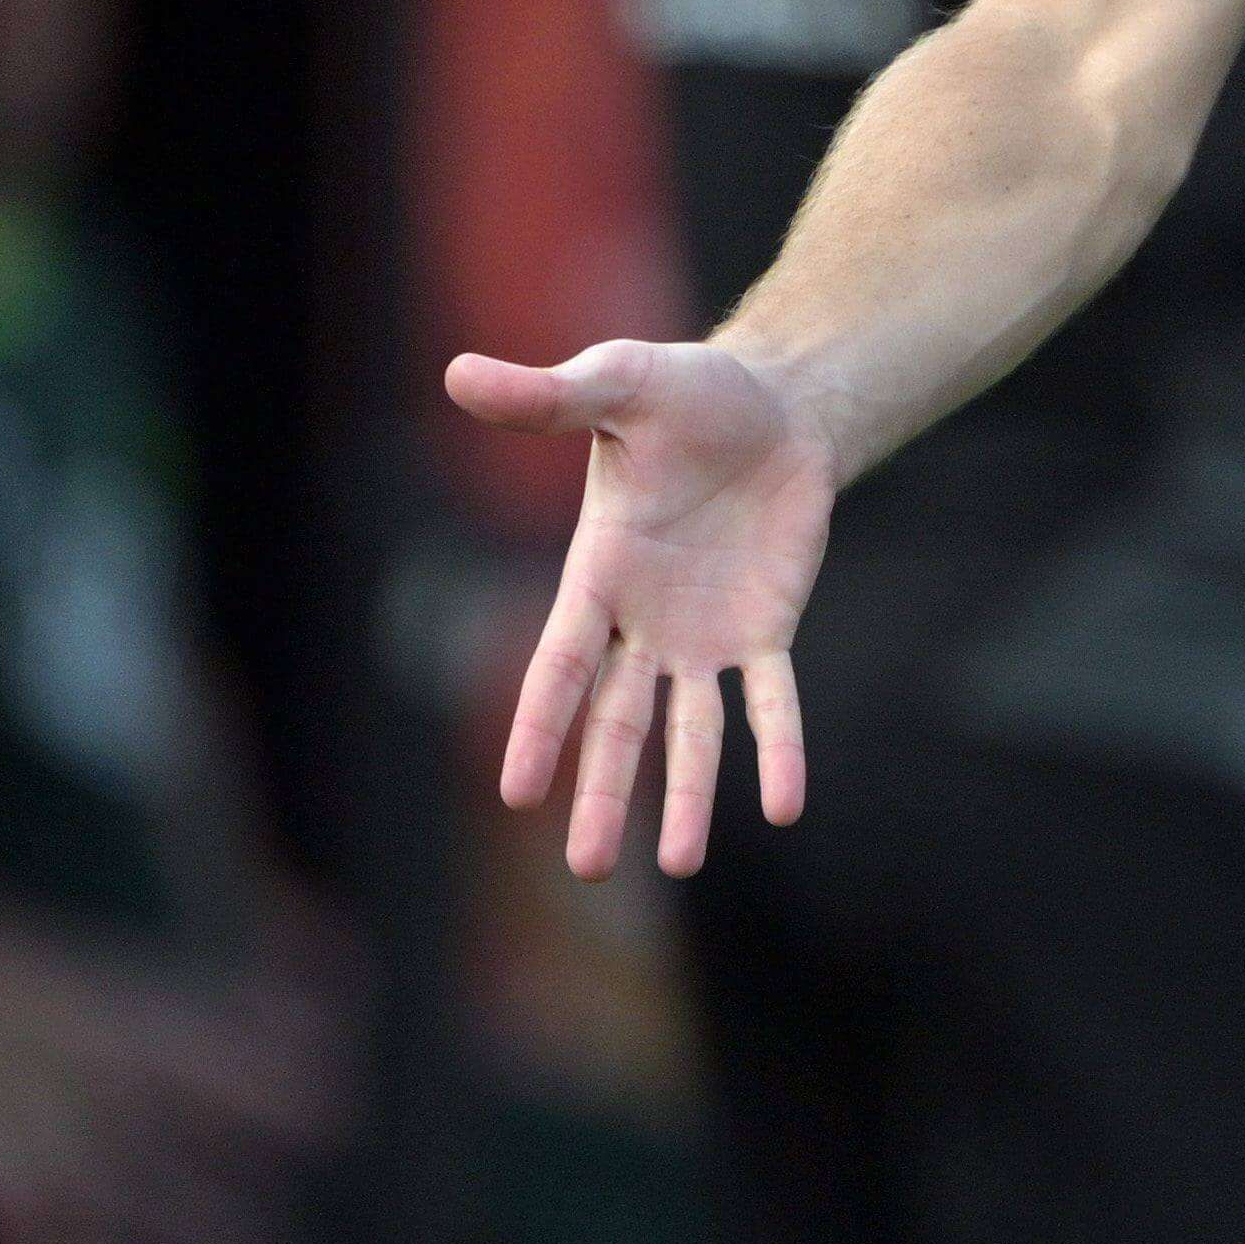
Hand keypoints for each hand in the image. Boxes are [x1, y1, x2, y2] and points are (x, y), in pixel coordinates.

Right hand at [446, 340, 835, 878]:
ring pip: (689, 732)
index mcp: (599, 571)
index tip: (514, 793)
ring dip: (687, 796)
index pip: (561, 661)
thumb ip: (548, 396)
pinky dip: (779, 749)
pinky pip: (772, 700)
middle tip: (586, 871)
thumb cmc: (686, 391)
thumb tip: (458, 372)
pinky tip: (786, 804)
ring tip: (682, 865)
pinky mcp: (765, 628)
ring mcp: (703, 634)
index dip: (540, 724)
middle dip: (601, 791)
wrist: (775, 400)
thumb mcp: (621, 383)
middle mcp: (643, 620)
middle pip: (616, 721)